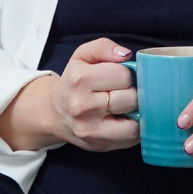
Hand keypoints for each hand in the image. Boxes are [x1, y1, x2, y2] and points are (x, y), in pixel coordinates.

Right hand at [0, 38, 139, 152]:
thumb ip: (103, 47)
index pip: (123, 75)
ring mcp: (90, 130)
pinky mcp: (99, 146)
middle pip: (130, 99)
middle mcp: (83, 107)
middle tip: (125, 92)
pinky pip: (131, 139)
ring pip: (134, 124)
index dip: (128, 74)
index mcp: (80, 80)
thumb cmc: (74, 81)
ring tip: (128, 107)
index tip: (121, 77)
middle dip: (133, 93)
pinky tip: (125, 120)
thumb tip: (126, 54)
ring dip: (137, 114)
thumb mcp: (82, 56)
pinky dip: (134, 129)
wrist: (55, 112)